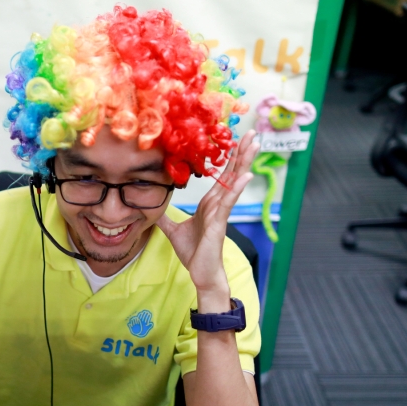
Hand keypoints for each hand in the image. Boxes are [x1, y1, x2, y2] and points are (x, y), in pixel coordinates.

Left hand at [156, 130, 258, 306]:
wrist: (200, 273)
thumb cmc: (193, 253)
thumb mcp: (173, 231)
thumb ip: (165, 218)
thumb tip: (152, 209)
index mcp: (209, 203)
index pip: (221, 176)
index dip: (229, 158)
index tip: (236, 139)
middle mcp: (218, 204)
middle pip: (232, 173)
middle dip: (242, 153)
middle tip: (252, 132)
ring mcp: (220, 212)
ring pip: (234, 182)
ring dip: (244, 163)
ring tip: (254, 144)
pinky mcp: (219, 223)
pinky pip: (228, 202)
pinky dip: (237, 188)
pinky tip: (245, 175)